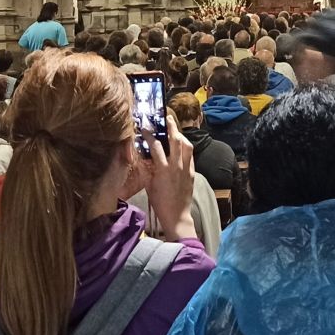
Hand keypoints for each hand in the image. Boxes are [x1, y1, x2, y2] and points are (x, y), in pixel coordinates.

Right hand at [143, 116, 198, 241]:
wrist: (176, 215)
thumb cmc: (159, 202)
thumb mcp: (148, 186)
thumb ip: (146, 169)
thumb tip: (142, 155)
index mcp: (163, 170)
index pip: (156, 147)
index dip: (149, 135)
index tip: (145, 128)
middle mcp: (176, 166)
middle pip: (176, 140)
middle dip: (171, 127)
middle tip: (166, 118)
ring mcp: (186, 168)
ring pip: (187, 145)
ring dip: (181, 135)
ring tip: (175, 130)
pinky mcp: (192, 172)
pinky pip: (191, 155)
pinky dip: (186, 147)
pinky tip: (181, 145)